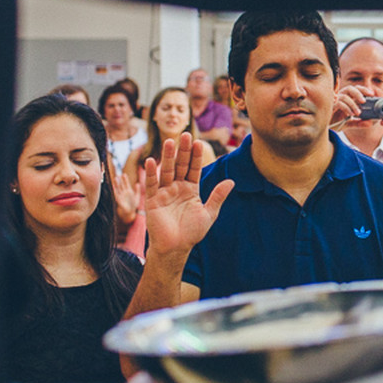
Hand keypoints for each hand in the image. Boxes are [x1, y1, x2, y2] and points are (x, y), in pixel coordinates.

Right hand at [113, 171, 138, 224]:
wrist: (130, 212)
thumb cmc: (133, 204)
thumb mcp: (137, 196)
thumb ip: (137, 190)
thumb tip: (137, 183)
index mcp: (129, 191)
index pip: (126, 184)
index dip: (125, 179)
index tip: (124, 174)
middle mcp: (124, 192)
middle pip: (122, 185)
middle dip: (121, 180)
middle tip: (119, 174)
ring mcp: (121, 196)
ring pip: (118, 189)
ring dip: (117, 184)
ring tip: (115, 178)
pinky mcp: (119, 200)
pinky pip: (116, 195)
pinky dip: (115, 191)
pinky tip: (113, 187)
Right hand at [142, 132, 232, 258]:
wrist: (176, 248)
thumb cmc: (192, 232)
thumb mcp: (209, 213)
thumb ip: (218, 196)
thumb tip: (231, 182)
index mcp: (191, 189)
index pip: (194, 169)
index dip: (196, 156)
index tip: (199, 142)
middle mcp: (177, 188)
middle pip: (181, 165)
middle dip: (183, 151)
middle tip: (185, 134)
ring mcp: (164, 193)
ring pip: (167, 171)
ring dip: (168, 156)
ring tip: (170, 141)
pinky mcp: (153, 200)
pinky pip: (152, 185)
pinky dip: (151, 173)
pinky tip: (151, 161)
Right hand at [331, 84, 369, 129]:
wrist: (324, 128)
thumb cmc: (335, 122)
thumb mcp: (349, 123)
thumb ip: (359, 123)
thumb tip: (370, 123)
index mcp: (347, 98)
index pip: (356, 89)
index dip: (364, 90)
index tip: (372, 94)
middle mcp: (341, 97)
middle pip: (350, 88)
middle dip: (359, 93)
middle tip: (364, 101)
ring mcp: (335, 100)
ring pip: (345, 96)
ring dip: (353, 104)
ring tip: (358, 113)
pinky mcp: (330, 105)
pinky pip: (339, 103)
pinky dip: (346, 108)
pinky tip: (350, 115)